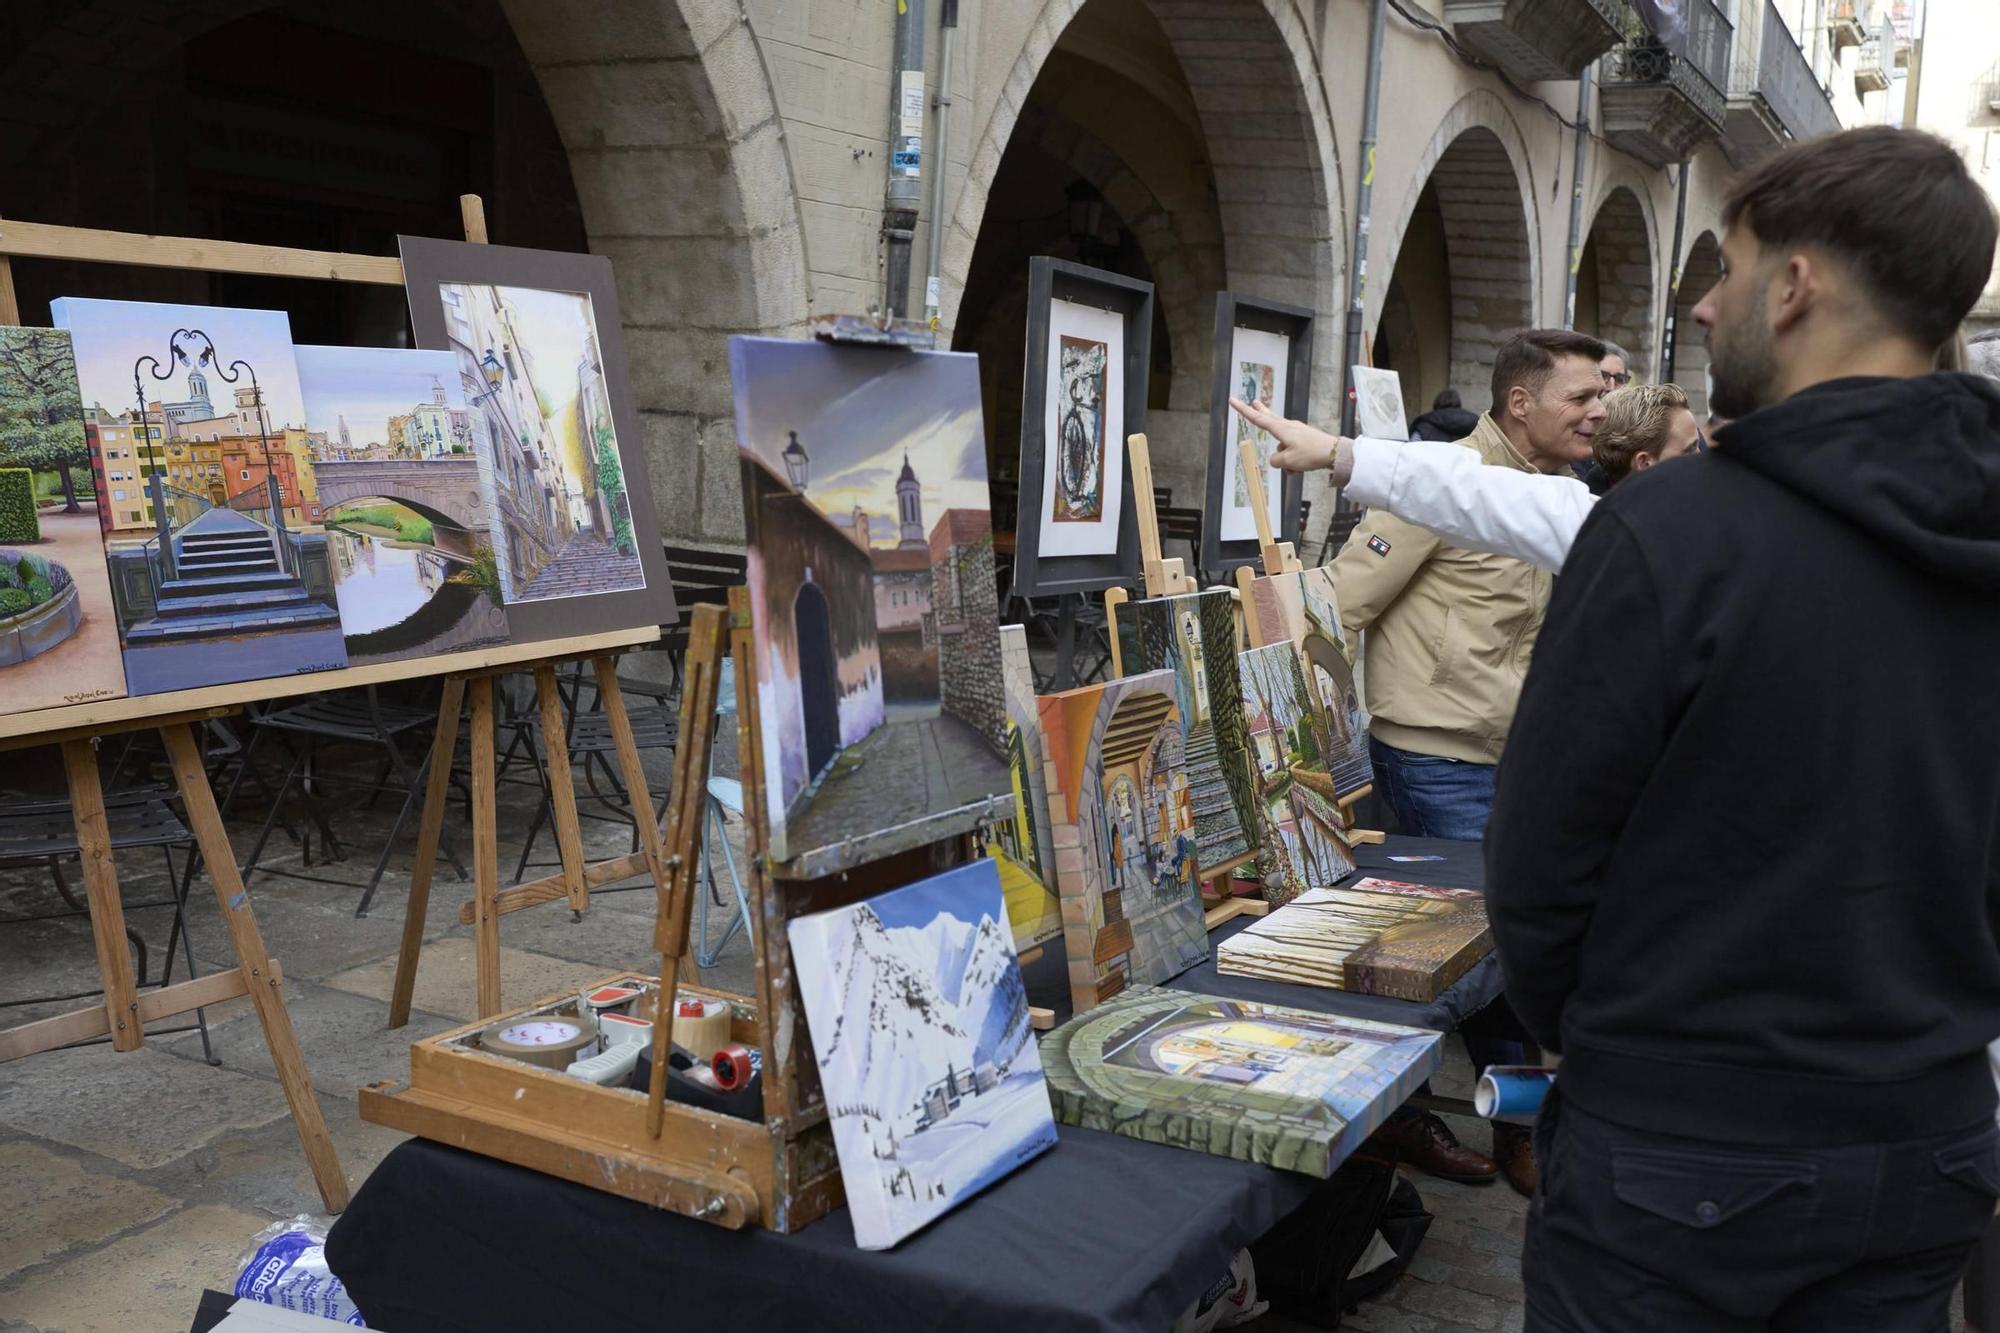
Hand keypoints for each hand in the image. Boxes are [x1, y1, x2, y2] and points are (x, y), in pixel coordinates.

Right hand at [1229, 397, 1349, 480]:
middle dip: (1261, 412)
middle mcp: (1288, 427)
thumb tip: (1276, 459)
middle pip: (1270, 419)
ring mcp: (1297, 431)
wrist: (1333, 453)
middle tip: (1254, 402)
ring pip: (1282, 446)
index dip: (1243, 411)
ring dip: (1284, 459)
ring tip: (1295, 468)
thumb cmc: (1310, 454)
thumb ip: (1275, 460)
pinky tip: (1300, 468)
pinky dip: (1292, 461)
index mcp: (1281, 429)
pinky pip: (1291, 451)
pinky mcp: (1304, 438)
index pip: (1257, 419)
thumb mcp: (1287, 461)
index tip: (1233, 400)